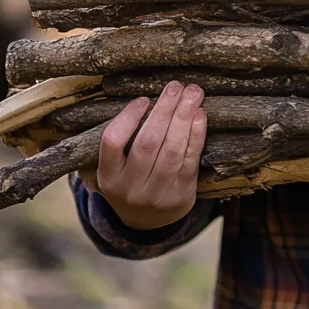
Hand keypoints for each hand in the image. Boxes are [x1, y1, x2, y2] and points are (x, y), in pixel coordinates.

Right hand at [78, 81, 206, 229]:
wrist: (149, 222)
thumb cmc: (132, 179)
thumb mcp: (115, 168)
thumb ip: (120, 141)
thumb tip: (142, 98)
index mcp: (108, 177)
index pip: (112, 142)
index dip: (128, 118)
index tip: (143, 98)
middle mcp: (130, 187)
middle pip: (147, 143)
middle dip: (164, 110)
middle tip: (176, 86)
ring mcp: (157, 194)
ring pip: (171, 150)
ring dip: (184, 117)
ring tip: (193, 93)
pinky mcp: (182, 194)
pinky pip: (190, 159)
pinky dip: (196, 134)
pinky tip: (200, 114)